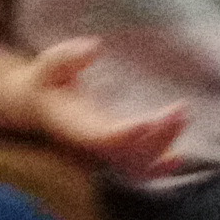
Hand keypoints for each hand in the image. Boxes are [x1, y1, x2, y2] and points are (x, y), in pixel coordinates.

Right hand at [28, 38, 185, 181]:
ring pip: (136, 166)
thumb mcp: (50, 64)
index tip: (148, 122)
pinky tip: (178, 158)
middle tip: (180, 109)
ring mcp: (104, 155)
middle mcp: (91, 147)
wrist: (37, 107)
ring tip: (182, 118)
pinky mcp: (114, 155)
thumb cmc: (46, 80)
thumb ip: (68, 58)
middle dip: (157, 137)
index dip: (124, 135)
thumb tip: (94, 47)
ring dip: (163, 148)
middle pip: (127, 154)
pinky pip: (138, 171)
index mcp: (75, 127)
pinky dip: (159, 170)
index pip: (101, 138)